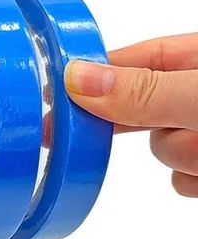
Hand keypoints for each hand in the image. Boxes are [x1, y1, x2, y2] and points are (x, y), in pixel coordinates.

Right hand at [65, 34, 197, 196]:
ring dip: (182, 156)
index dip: (97, 74)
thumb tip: (77, 78)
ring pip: (162, 148)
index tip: (55, 95)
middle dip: (142, 125)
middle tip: (100, 134)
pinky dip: (193, 182)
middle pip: (141, 107)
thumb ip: (143, 91)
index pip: (135, 56)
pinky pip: (180, 179)